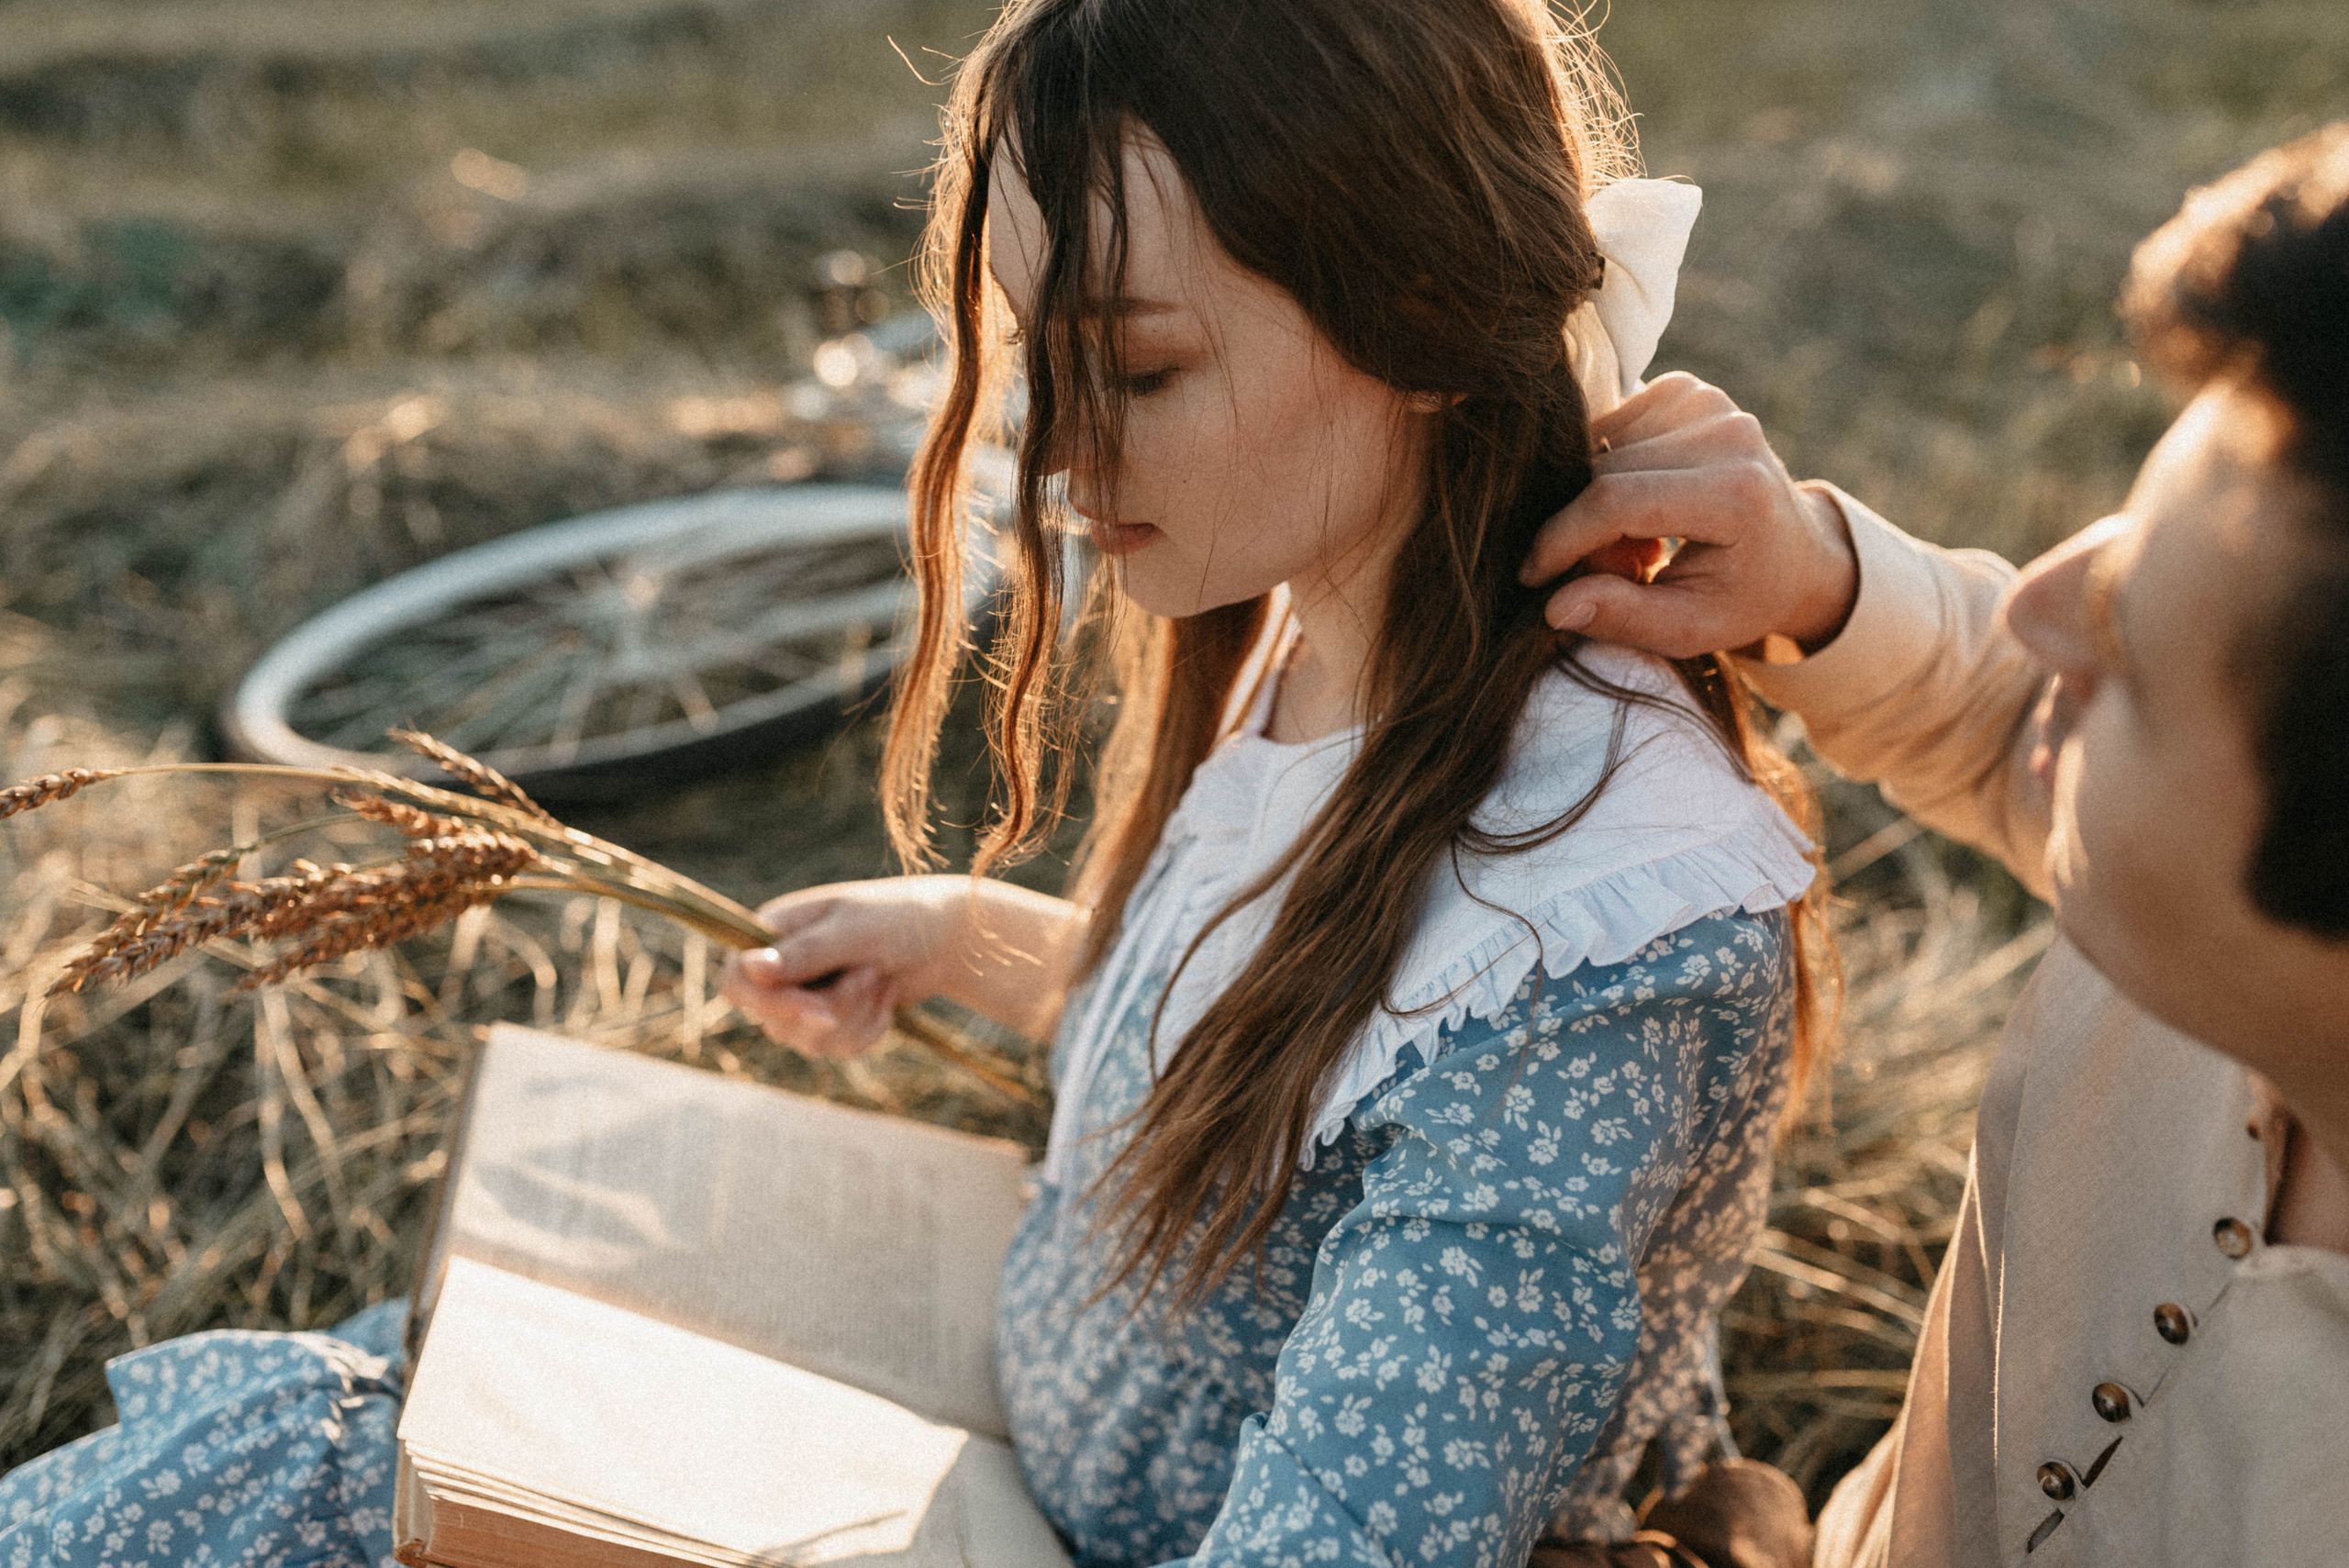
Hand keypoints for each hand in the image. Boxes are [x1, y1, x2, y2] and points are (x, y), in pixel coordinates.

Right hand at [720, 876, 972, 1056]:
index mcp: (774, 931)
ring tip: (881, 979)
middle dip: (834, 1008)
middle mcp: (781, 967)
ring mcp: (804, 997)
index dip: (770, 1005)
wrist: (945, 936)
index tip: (820, 1012)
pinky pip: (837, 1048)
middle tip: (872, 973)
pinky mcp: (831, 1020)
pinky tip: (888, 998)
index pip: (737, 981)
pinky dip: (868, 1030)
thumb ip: (804, 952)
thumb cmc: (899, 918)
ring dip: (856, 1017)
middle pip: (776, 1021)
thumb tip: (749, 967)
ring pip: (808, 1041)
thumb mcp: (854, 931)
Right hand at [1522, 374, 1858, 658]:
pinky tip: (1639, 504)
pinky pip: (1612, 426)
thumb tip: (1553, 606)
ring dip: (1594, 501)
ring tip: (1634, 545)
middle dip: (1579, 529)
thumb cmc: (1741, 597)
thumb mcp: (1691, 629)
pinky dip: (1607, 471)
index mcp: (1736, 493)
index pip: (1616, 501)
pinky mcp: (1688, 390)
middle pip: (1602, 474)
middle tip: (1603, 573)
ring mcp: (1709, 402)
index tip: (1531, 576)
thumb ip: (1623, 618)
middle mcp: (1726, 433)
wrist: (1796, 551)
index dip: (1560, 539)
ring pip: (1599, 448)